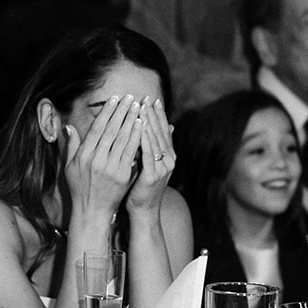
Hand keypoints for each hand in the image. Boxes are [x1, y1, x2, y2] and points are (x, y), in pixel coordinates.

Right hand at [64, 95, 143, 225]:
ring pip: (123, 139)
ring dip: (132, 121)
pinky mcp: (123, 176)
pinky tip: (143, 127)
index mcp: (83, 155)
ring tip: (138, 108)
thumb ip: (71, 146)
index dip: (106, 112)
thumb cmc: (79, 188)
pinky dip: (137, 138)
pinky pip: (131, 153)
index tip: (114, 99)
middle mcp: (96, 160)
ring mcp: (110, 168)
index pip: (97, 128)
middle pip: (112, 130)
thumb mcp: (69, 167)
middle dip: (122, 112)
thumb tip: (68, 126)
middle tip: (130, 98)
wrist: (91, 211)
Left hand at [126, 97, 174, 215]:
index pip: (163, 130)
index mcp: (168, 156)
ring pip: (155, 140)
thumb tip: (160, 127)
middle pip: (160, 132)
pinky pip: (147, 153)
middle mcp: (169, 160)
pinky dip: (143, 139)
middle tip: (147, 97)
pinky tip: (138, 127)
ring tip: (141, 107)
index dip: (158, 114)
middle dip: (153, 114)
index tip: (152, 99)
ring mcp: (162, 168)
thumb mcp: (149, 163)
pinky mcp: (153, 175)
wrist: (143, 210)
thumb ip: (151, 146)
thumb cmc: (142, 186)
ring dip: (148, 122)